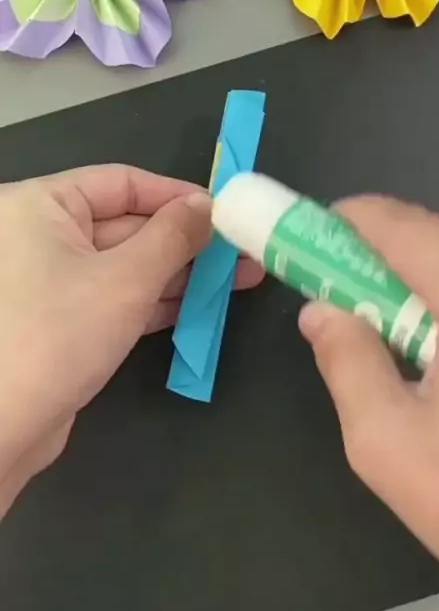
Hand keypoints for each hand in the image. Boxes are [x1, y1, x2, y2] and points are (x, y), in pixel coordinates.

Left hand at [0, 164, 262, 517]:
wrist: (6, 427)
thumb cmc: (59, 335)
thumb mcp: (126, 279)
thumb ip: (173, 236)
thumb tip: (208, 205)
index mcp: (40, 206)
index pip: (120, 183)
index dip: (175, 195)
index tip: (223, 211)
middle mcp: (42, 236)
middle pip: (127, 225)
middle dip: (187, 241)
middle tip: (243, 251)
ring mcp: (52, 282)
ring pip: (127, 265)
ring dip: (181, 273)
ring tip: (239, 279)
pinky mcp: (64, 322)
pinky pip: (118, 298)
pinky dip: (158, 301)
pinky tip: (203, 305)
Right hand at [299, 195, 438, 583]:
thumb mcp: (389, 443)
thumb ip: (346, 362)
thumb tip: (319, 312)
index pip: (394, 223)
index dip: (340, 227)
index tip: (307, 252)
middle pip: (434, 236)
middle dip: (379, 262)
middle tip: (346, 311)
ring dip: (420, 287)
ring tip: (394, 344)